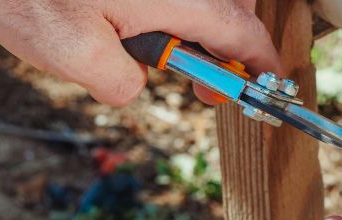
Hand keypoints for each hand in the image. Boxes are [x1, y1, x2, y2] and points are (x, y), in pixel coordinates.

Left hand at [0, 0, 281, 105]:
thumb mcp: (71, 52)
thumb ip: (120, 83)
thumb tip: (134, 86)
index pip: (242, 34)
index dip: (261, 65)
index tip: (270, 88)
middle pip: (232, 10)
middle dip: (230, 51)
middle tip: (204, 89)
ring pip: (203, 1)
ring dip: (199, 31)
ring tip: (166, 61)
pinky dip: (173, 14)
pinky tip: (133, 28)